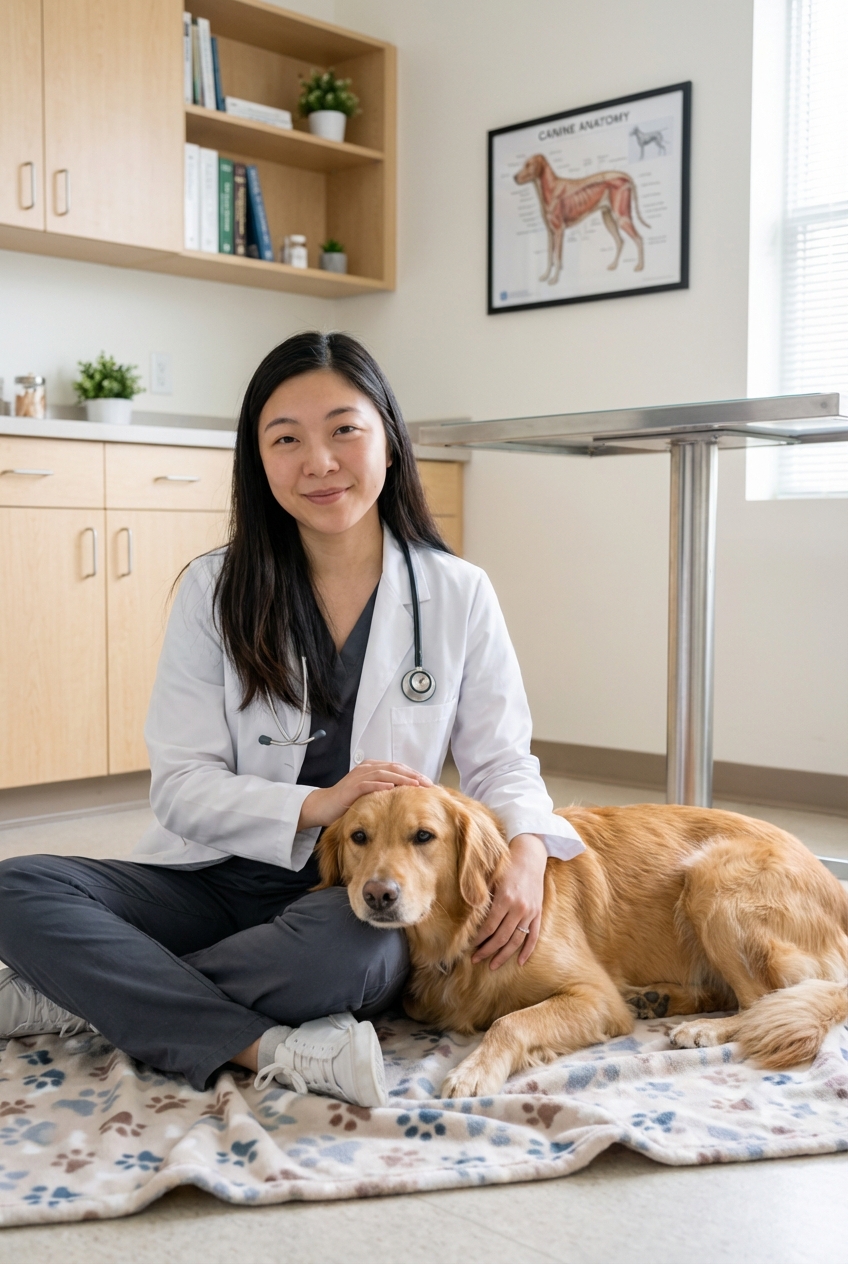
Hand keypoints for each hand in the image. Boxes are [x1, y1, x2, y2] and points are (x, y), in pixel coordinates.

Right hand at [298, 760, 432, 829]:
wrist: (323, 806)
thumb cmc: (348, 801)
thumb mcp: (370, 793)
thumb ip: (385, 789)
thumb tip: (407, 795)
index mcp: (373, 767)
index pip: (398, 768)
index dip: (414, 774)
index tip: (429, 783)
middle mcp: (367, 768)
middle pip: (395, 768)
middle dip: (413, 775)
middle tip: (428, 784)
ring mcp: (358, 776)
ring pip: (385, 773)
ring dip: (402, 778)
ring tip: (416, 785)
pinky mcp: (351, 787)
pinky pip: (368, 784)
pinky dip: (381, 785)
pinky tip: (392, 788)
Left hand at [471, 833, 546, 969]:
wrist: (530, 856)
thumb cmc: (507, 866)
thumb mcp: (491, 878)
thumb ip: (482, 896)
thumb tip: (468, 916)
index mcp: (504, 898)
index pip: (489, 927)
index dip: (478, 939)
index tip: (469, 947)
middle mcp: (518, 907)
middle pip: (501, 937)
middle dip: (487, 951)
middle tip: (476, 960)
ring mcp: (530, 912)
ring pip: (516, 940)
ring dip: (504, 955)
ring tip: (492, 965)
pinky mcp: (538, 913)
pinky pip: (533, 936)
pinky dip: (527, 951)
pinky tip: (520, 962)